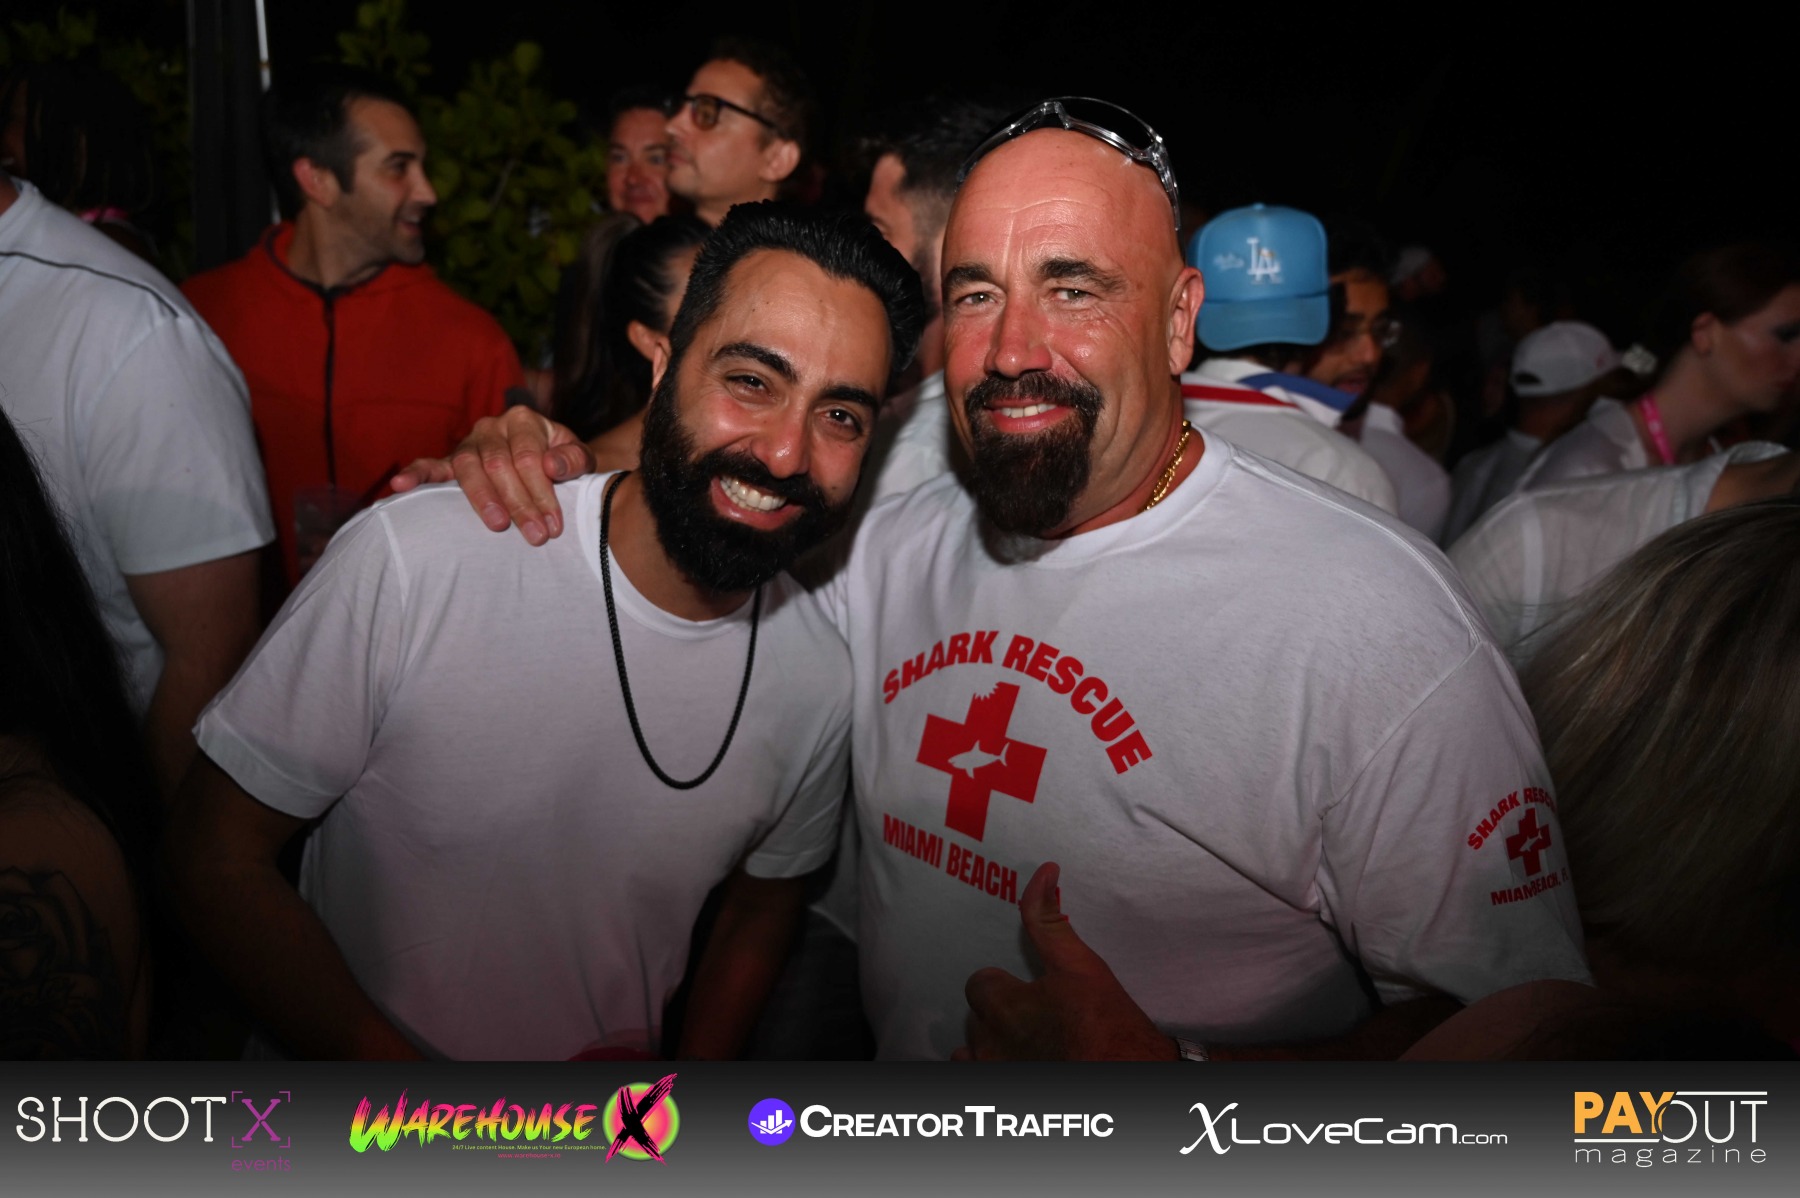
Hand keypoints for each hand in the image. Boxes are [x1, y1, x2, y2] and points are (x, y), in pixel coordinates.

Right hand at [389, 408, 594, 544]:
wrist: (545, 456)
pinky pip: (430, 465)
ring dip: (483, 499)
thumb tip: (553, 466)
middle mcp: (492, 426)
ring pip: (469, 468)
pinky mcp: (450, 460)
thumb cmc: (561, 460)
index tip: (554, 525)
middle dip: (519, 504)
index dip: (542, 492)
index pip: (530, 458)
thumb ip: (573, 459)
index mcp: (523, 420)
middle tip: (535, 537)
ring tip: (497, 525)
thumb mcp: (578, 456)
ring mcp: (469, 442)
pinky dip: (416, 474)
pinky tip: (400, 485)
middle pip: (500, 465)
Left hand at [956, 862, 1177, 1060]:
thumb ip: (1050, 921)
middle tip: (1037, 1020)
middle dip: (1000, 1015)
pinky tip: (1020, 1065)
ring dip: (990, 1046)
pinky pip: (975, 1076)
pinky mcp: (1002, 1091)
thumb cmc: (1111, 1027)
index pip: (979, 983)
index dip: (1004, 984)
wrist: (1131, 1075)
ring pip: (972, 1051)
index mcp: (1005, 1006)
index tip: (1029, 993)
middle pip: (977, 1017)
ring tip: (1027, 1046)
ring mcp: (995, 1072)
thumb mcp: (1082, 966)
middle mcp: (991, 1043)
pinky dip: (990, 1069)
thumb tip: (1044, 872)